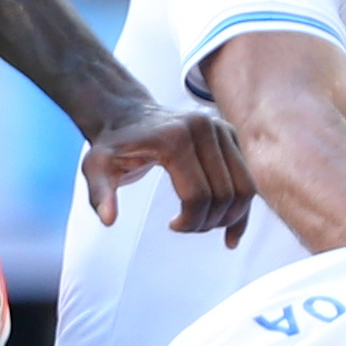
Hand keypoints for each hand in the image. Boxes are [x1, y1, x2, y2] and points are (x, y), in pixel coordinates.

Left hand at [82, 99, 255, 241]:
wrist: (128, 115)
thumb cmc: (114, 144)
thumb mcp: (97, 168)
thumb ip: (101, 194)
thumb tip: (108, 219)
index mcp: (175, 138)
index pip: (198, 195)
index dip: (189, 221)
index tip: (172, 226)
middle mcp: (204, 129)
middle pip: (224, 195)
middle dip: (208, 222)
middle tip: (187, 226)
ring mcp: (221, 129)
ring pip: (244, 188)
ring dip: (230, 217)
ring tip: (205, 225)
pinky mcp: (230, 134)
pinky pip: (248, 178)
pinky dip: (243, 207)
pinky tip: (231, 231)